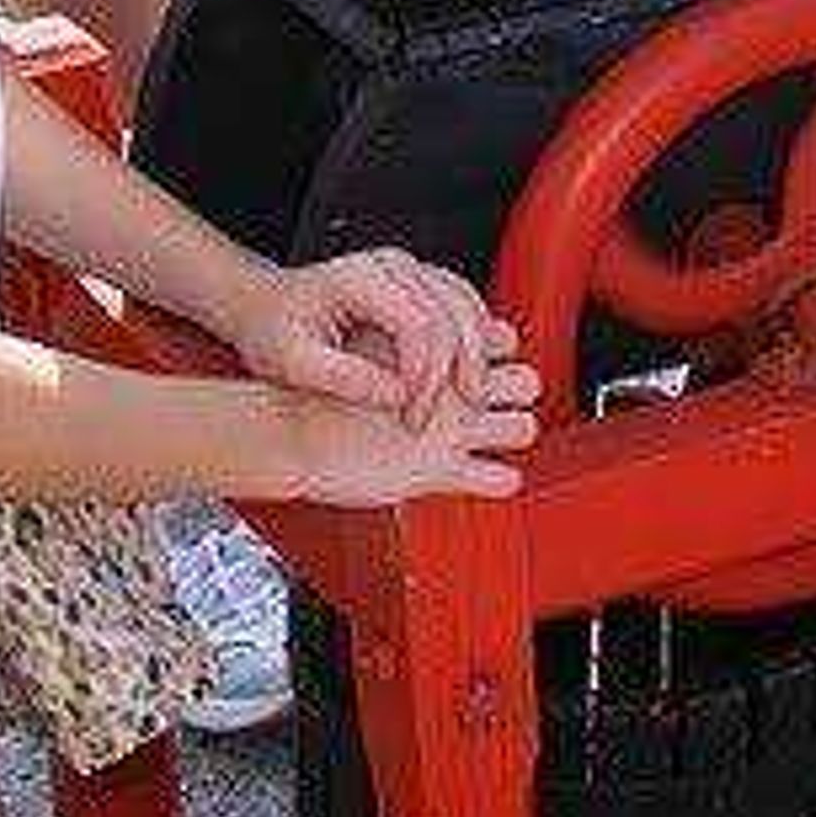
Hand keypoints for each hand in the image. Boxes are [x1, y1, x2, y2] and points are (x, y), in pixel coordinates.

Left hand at [230, 248, 512, 418]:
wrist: (265, 307)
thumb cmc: (273, 328)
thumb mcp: (293, 361)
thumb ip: (344, 378)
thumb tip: (397, 397)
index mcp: (359, 279)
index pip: (417, 324)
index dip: (424, 376)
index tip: (412, 413)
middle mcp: (389, 267)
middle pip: (451, 313)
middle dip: (456, 370)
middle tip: (440, 414)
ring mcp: (407, 272)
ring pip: (465, 305)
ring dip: (475, 354)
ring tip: (469, 399)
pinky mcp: (416, 285)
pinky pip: (461, 305)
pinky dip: (473, 340)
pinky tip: (468, 373)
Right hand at [278, 350, 542, 506]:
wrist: (289, 432)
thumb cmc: (320, 393)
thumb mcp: (365, 346)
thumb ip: (402, 342)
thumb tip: (427, 336)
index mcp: (431, 351)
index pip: (500, 339)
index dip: (496, 350)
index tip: (488, 359)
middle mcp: (447, 390)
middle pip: (526, 381)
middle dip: (516, 390)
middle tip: (501, 398)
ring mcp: (447, 432)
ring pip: (524, 428)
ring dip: (514, 431)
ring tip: (499, 435)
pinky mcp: (436, 472)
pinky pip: (499, 480)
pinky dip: (501, 480)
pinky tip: (491, 477)